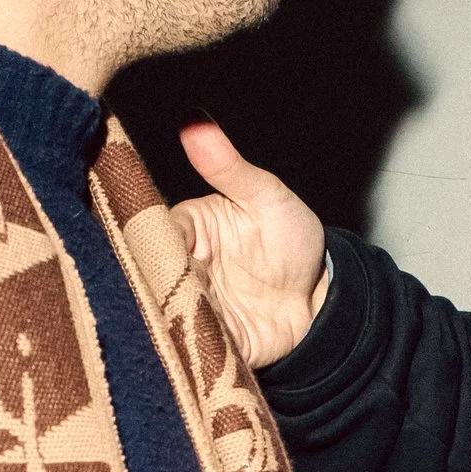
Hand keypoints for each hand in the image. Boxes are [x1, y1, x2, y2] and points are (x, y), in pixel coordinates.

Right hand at [171, 119, 329, 369]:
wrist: (321, 299)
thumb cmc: (291, 241)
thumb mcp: (267, 197)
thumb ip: (230, 167)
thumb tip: (195, 122)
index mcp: (186, 230)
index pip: (153, 233)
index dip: (149, 242)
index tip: (154, 250)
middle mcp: (181, 269)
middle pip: (150, 277)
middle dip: (152, 284)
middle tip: (163, 290)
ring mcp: (192, 308)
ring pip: (163, 314)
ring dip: (165, 319)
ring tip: (174, 321)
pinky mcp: (208, 342)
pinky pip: (189, 347)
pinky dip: (186, 349)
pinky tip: (186, 349)